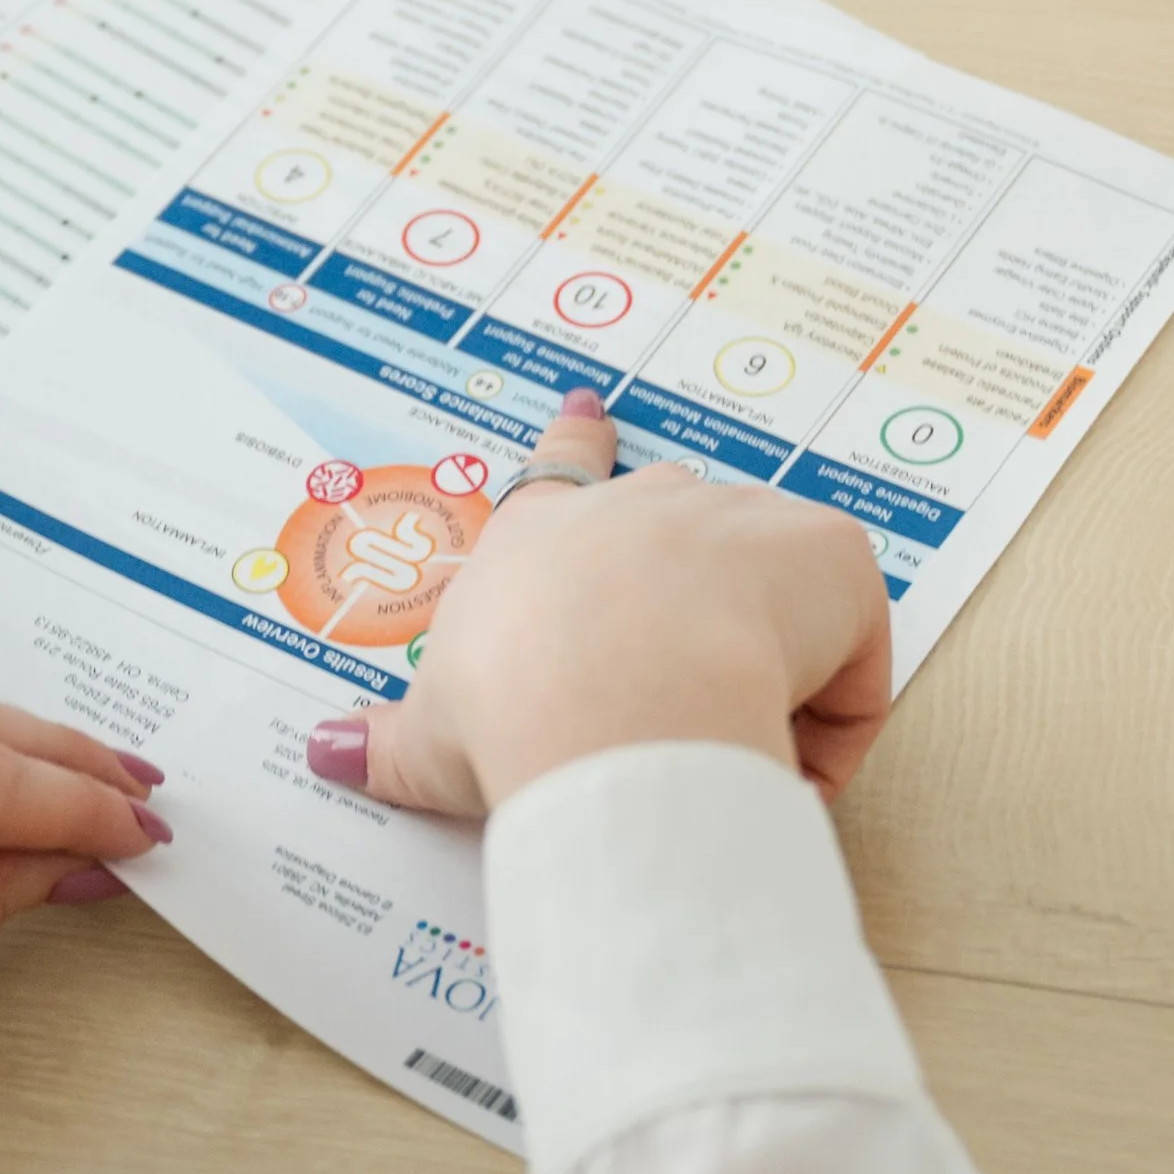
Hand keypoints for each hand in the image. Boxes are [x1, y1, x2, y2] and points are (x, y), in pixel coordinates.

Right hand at [304, 398, 891, 821]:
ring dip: (770, 678)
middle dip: (706, 587)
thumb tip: (321, 752)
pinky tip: (788, 759)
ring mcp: (741, 521)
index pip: (561, 480)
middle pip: (689, 525)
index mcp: (549, 543)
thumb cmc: (511, 710)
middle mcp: (647, 512)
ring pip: (778, 602)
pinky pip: (852, 657)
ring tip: (731, 752)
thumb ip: (384, 743)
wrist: (606, 700)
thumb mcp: (431, 737)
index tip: (590, 414)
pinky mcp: (829, 555)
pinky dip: (836, 719)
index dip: (576, 447)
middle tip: (708, 661)